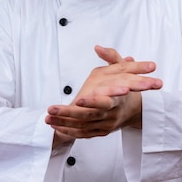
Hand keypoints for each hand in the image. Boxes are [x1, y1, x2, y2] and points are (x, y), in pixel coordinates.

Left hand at [45, 46, 162, 139]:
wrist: (134, 108)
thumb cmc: (123, 85)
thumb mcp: (120, 68)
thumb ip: (111, 57)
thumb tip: (98, 47)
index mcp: (116, 98)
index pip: (104, 102)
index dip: (92, 101)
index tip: (78, 100)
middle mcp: (111, 113)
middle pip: (88, 116)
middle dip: (68, 113)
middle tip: (51, 109)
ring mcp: (105, 124)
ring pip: (83, 126)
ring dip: (64, 123)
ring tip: (47, 118)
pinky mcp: (100, 131)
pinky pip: (83, 134)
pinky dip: (69, 132)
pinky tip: (55, 126)